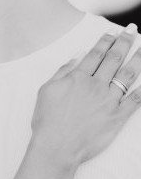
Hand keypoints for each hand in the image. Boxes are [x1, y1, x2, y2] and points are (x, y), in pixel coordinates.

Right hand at [31, 29, 140, 165]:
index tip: (113, 32)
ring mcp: (108, 101)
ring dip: (137, 58)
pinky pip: (134, 101)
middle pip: (114, 59)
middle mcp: (95, 86)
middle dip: (124, 42)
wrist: (57, 148)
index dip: (106, 40)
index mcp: (78, 78)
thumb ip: (63, 71)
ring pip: (127, 75)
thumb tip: (77, 57)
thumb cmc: (48, 121)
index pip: (96, 54)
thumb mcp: (46, 90)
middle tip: (132, 30)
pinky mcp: (117, 117)